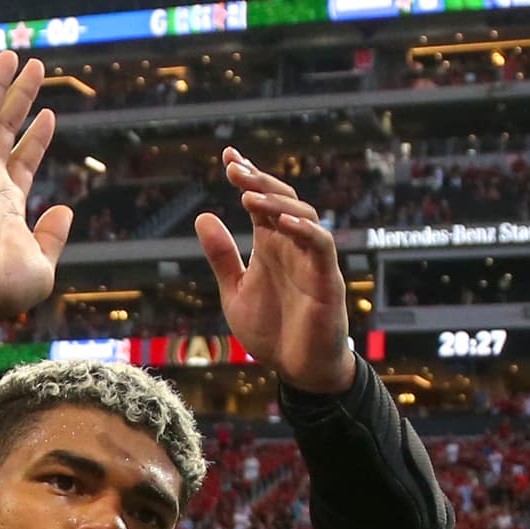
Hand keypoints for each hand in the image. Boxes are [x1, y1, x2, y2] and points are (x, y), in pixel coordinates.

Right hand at [0, 51, 73, 326]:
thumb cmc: (2, 290)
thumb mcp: (43, 266)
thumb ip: (54, 236)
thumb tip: (66, 209)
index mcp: (7, 207)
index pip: (23, 160)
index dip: (36, 137)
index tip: (48, 114)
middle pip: (4, 130)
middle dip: (19, 98)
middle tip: (35, 67)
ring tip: (11, 55)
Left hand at [195, 151, 355, 394]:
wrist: (298, 370)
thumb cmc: (271, 333)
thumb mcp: (235, 292)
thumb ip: (222, 257)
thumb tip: (202, 217)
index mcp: (270, 245)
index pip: (260, 201)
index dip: (247, 176)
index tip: (228, 157)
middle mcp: (291, 246)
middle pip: (281, 200)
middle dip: (258, 180)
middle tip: (233, 168)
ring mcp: (311, 260)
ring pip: (303, 215)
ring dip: (277, 202)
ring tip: (248, 195)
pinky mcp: (326, 279)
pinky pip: (321, 244)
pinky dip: (304, 230)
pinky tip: (281, 223)